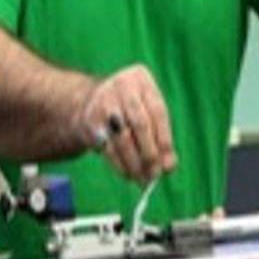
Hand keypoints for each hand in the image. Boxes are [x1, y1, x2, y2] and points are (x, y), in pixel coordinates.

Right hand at [79, 64, 176, 182]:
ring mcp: (103, 102)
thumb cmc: (129, 108)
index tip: (169, 163)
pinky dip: (119, 164)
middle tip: (155, 175)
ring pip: (123, 138)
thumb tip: (169, 166)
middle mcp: (121, 86)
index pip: (158, 111)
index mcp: (141, 79)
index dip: (165, 139)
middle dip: (150, 154)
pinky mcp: (90, 121)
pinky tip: (128, 174)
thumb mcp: (147, 110)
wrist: (90, 100)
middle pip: (140, 124)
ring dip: (135, 164)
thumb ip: (161, 135)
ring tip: (143, 180)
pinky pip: (107, 147)